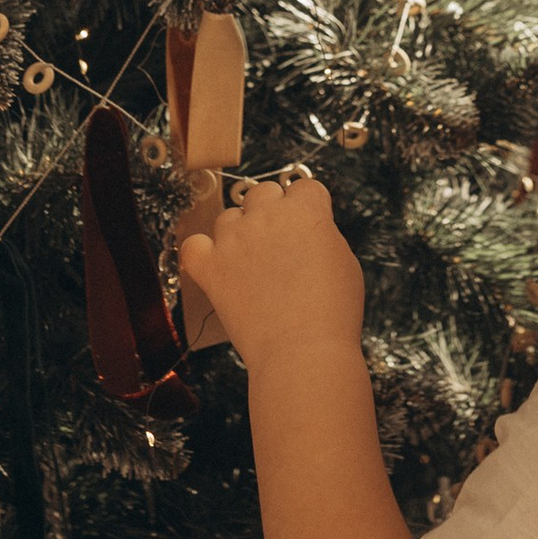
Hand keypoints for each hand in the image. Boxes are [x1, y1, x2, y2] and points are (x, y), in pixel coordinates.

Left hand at [179, 171, 365, 367]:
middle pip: (263, 192)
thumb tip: (307, 231)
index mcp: (305, 210)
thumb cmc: (332, 312)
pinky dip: (202, 253)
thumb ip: (321, 235)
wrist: (303, 351)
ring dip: (239, 233)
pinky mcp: (210, 267)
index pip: (304, 187)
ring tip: (252, 264)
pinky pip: (193, 245)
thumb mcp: (344, 261)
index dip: (308, 207)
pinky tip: (216, 266)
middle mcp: (266, 216)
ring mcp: (234, 240)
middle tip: (280, 244)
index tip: (308, 226)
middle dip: (272, 212)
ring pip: (228, 217)